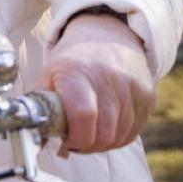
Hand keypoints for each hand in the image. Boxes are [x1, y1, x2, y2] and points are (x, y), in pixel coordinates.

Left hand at [38, 13, 155, 155]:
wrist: (106, 35)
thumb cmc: (72, 62)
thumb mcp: (49, 75)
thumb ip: (42, 107)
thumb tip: (35, 139)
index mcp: (77, 73)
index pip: (84, 115)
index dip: (76, 138)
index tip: (66, 141)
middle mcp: (109, 78)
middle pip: (104, 133)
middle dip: (88, 146)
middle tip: (76, 142)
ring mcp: (133, 87)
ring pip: (120, 137)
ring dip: (103, 144)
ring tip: (89, 134)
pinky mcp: (148, 96)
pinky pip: (134, 131)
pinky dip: (119, 137)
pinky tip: (105, 128)